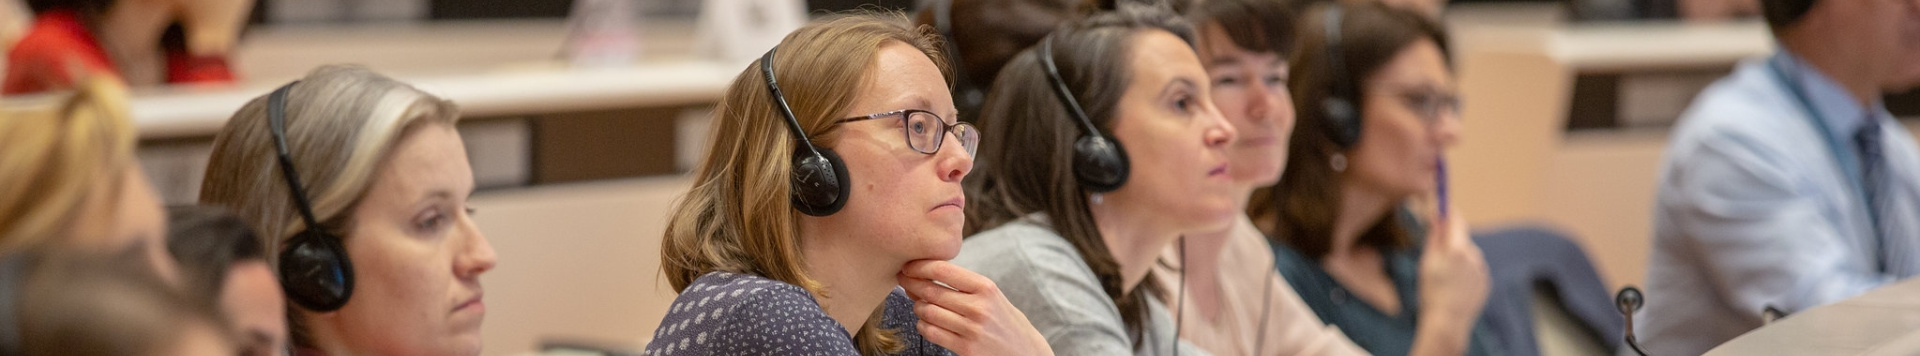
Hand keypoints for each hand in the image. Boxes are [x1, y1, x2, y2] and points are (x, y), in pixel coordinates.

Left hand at [898, 260, 1053, 355]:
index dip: (919, 266)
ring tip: (920, 305)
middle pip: (931, 291)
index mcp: (986, 287)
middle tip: (903, 281)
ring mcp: (971, 329)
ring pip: (928, 312)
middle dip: (911, 284)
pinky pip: (932, 333)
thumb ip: (965, 286)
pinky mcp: (966, 349)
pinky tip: (927, 323)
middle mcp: (978, 307)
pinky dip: (923, 326)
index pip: (943, 269)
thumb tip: (926, 274)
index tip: (908, 266)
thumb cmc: (1005, 321)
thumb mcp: (993, 296)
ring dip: (918, 307)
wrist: (1026, 352)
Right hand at [1416, 209, 1488, 328]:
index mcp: (1457, 248)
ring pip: (1468, 255)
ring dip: (1458, 260)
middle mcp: (1474, 255)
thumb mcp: (1427, 262)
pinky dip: (1465, 273)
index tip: (1444, 206)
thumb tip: (1438, 216)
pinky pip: (1474, 270)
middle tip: (1436, 257)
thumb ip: (1434, 237)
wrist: (1447, 321)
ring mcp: (1481, 269)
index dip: (1450, 212)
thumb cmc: (1432, 292)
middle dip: (1450, 242)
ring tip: (1445, 280)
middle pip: (1461, 239)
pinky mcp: (1485, 282)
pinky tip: (1455, 288)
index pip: (1456, 220)